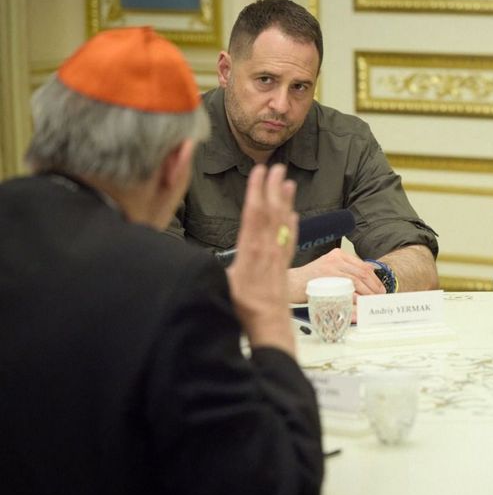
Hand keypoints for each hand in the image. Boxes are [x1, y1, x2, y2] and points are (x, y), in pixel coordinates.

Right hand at [226, 164, 297, 353]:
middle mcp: (268, 249)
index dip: (257, 191)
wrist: (269, 327)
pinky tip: (294, 215)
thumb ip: (213, 268)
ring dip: (286, 201)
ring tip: (289, 182)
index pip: (254, 214)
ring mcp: (278, 256)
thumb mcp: (222, 286)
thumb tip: (196, 259)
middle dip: (273, 188)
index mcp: (251, 250)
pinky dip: (292, 225)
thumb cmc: (244, 310)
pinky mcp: (284, 266)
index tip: (259, 172)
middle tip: (278, 167)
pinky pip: (290, 240)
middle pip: (272, 212)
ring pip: (284, 223)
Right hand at [287, 248, 385, 301]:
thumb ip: (347, 270)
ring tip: (372, 301)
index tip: (380, 288)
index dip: (374, 278)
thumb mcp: (330, 269)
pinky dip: (355, 296)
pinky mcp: (326, 278)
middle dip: (374, 286)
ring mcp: (331, 267)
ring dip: (367, 293)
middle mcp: (336, 259)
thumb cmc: (310, 280)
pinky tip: (360, 303)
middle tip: (379, 296)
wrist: (291, 283)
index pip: (363, 265)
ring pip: (357, 280)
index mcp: (339, 255)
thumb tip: (369, 274)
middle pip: (362, 272)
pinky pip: (346, 288)